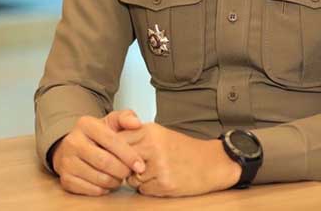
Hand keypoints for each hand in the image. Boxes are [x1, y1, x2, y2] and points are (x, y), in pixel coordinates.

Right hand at [52, 109, 145, 195]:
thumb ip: (126, 118)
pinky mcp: (65, 179)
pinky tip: (108, 182)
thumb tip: (136, 123)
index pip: (111, 140)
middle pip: (105, 162)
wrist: (73, 147)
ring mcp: (66, 162)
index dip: (129, 155)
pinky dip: (104, 189)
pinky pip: (91, 190)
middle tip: (130, 172)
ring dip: (115, 181)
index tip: (140, 165)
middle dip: (123, 170)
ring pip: (99, 178)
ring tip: (120, 176)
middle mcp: (72, 142)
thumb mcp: (111, 122)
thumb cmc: (98, 135)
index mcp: (86, 124)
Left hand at [121, 123, 240, 196]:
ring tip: (155, 173)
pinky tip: (162, 180)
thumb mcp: (159, 134)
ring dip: (138, 179)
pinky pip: (143, 190)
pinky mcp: (165, 183)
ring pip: (131, 178)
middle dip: (124, 167)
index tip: (115, 156)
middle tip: (134, 168)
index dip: (114, 152)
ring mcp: (159, 165)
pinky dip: (149, 188)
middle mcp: (153, 146)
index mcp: (150, 131)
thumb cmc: (182, 149)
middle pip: (121, 161)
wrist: (211, 163)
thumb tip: (108, 146)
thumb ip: (136, 137)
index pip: (116, 141)